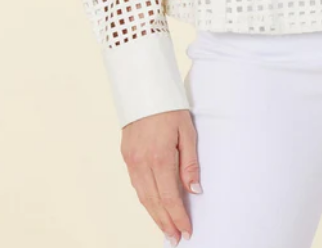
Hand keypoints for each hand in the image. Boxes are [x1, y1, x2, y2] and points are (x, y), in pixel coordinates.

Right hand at [120, 108, 200, 242]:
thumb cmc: (170, 107)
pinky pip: (136, 184)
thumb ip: (190, 163)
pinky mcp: (126, 156)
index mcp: (160, 157)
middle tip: (176, 238)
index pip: (170, 197)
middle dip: (166, 222)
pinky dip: (146, 199)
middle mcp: (142, 163)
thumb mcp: (187, 131)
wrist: (143, 88)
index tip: (187, 231)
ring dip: (154, 214)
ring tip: (166, 228)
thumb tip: (194, 190)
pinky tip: (154, 206)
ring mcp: (131, 160)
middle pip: (154, 202)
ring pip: (143, 196)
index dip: (179, 217)